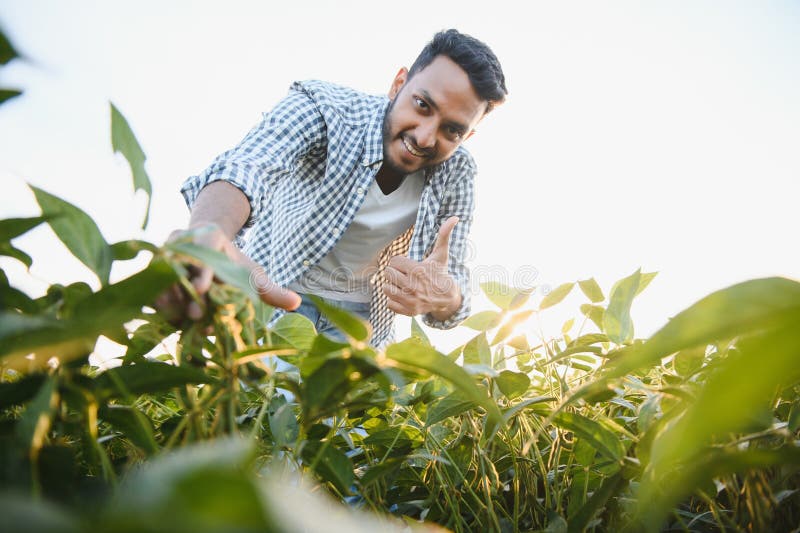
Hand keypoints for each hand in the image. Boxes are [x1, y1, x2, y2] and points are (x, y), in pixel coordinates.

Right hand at [154, 223, 300, 323]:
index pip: (204, 250)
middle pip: (181, 266)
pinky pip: (150, 285)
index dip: (203, 271)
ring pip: (162, 277)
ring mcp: (163, 252)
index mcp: (209, 235)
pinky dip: (159, 304)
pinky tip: (171, 322)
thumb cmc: (231, 263)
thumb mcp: (251, 274)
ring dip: (171, 301)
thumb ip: (269, 290)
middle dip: (187, 292)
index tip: (204, 289)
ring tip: (184, 322)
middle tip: (194, 315)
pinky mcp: (151, 268)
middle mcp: (182, 240)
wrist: (204, 248)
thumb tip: (297, 302)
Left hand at [382, 216, 461, 319]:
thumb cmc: (440, 273)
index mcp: (417, 270)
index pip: (393, 261)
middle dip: (394, 272)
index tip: (406, 264)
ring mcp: (410, 300)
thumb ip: (444, 235)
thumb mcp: (441, 254)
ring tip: (402, 284)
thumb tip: (454, 217)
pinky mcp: (408, 311)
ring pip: (386, 288)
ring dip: (392, 285)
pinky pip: (389, 303)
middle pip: (388, 273)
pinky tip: (402, 295)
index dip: (399, 261)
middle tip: (404, 274)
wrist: (447, 297)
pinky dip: (393, 300)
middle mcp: (412, 286)